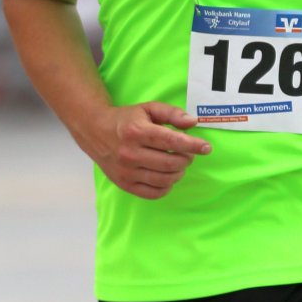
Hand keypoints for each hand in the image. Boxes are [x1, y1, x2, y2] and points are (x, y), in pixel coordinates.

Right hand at [88, 101, 210, 199]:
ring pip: (164, 179)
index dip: (193, 145)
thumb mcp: (148, 108)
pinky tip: (168, 177)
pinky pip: (153, 193)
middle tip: (189, 154)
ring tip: (179, 164)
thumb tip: (192, 123)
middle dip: (186, 159)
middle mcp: (130, 153)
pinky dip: (167, 186)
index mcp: (137, 131)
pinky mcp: (124, 184)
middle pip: (170, 163)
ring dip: (179, 173)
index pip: (171, 141)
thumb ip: (172, 113)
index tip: (206, 148)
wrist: (95, 131)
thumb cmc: (126, 120)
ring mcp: (126, 171)